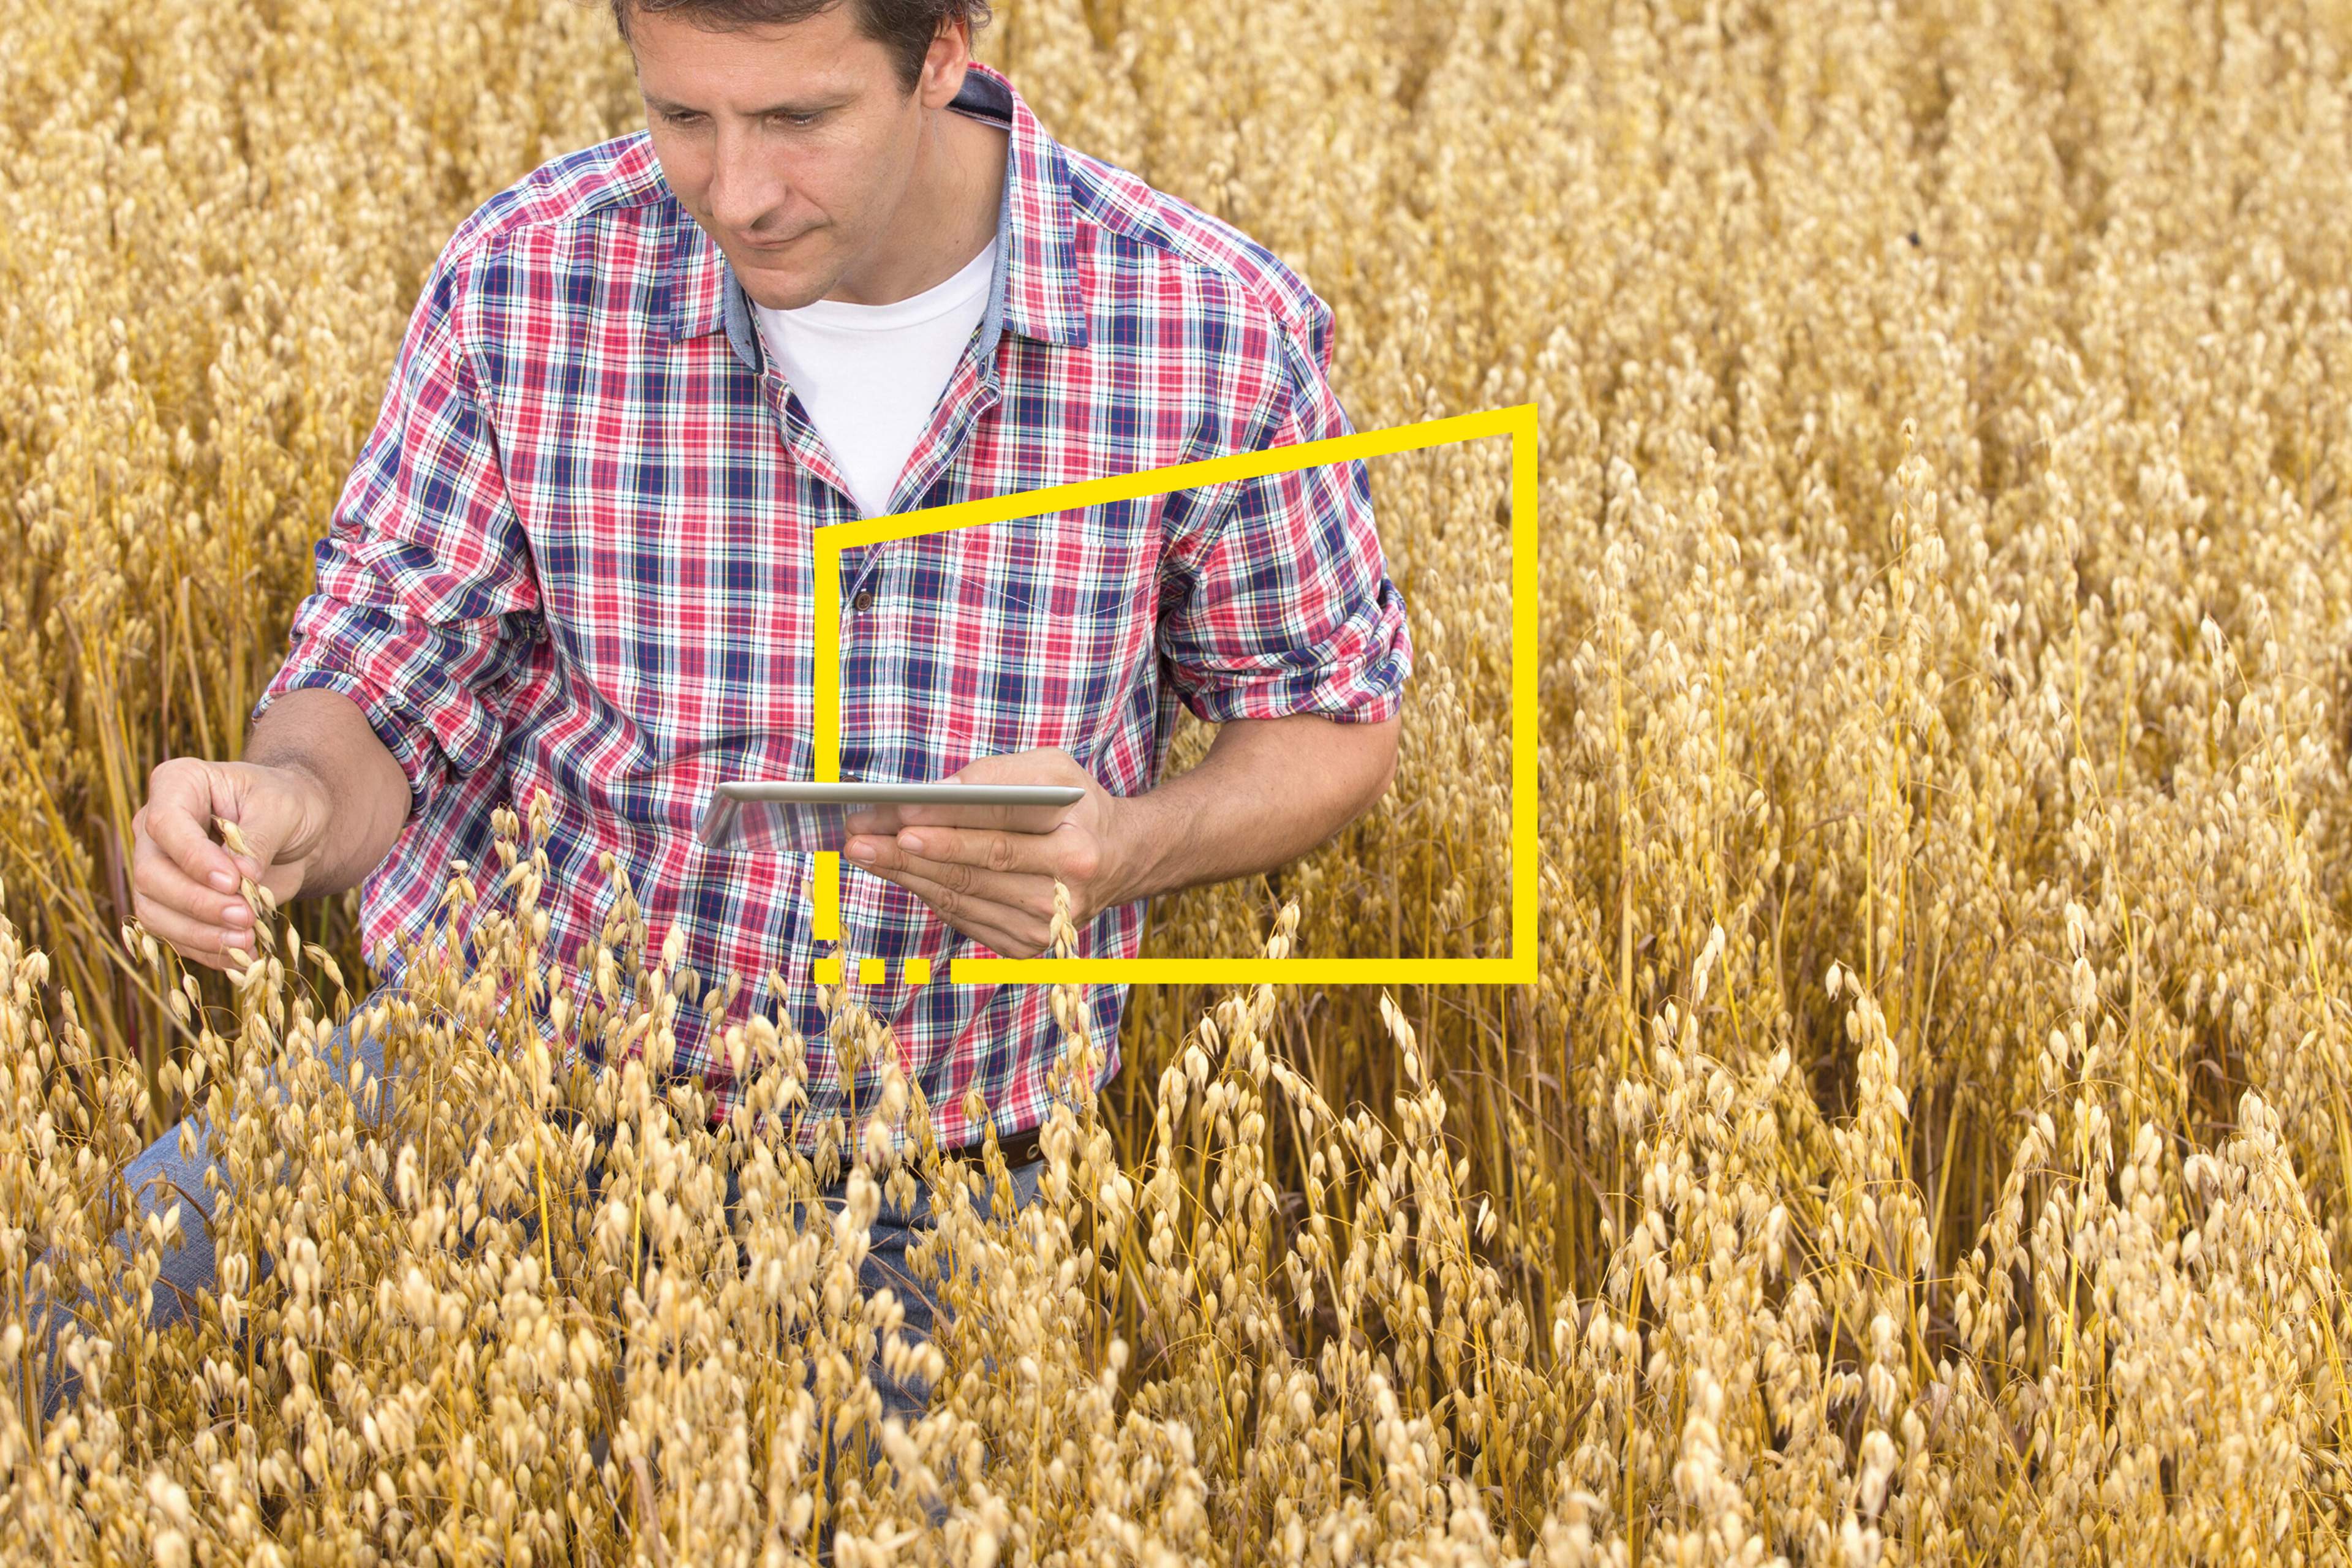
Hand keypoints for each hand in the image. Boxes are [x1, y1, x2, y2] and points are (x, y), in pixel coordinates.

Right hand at [130, 758, 334, 971]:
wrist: (294, 829)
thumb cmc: (287, 804)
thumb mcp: (282, 809)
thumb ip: (258, 840)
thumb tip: (240, 879)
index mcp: (177, 785)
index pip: (165, 824)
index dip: (194, 859)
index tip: (233, 882)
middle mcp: (154, 828)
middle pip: (151, 874)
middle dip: (197, 903)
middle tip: (246, 917)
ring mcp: (157, 867)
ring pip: (154, 911)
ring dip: (199, 933)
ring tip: (247, 942)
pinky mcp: (171, 903)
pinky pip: (173, 934)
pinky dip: (206, 949)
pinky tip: (240, 957)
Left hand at [841, 749, 1128, 958]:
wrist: (1119, 861)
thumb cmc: (1076, 807)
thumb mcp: (1053, 771)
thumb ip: (998, 777)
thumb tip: (935, 794)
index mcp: (1077, 846)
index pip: (999, 836)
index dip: (946, 829)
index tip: (898, 818)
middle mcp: (1064, 894)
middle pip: (972, 872)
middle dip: (907, 853)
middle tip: (859, 838)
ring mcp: (1043, 928)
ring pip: (960, 897)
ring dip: (905, 874)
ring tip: (864, 850)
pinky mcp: (1025, 947)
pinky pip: (962, 917)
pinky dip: (927, 892)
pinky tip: (899, 871)